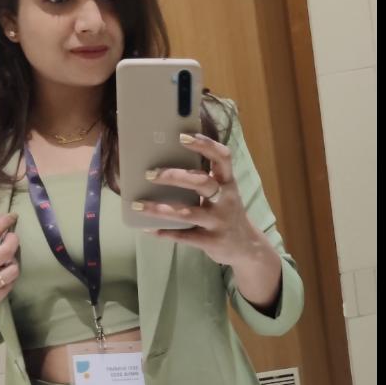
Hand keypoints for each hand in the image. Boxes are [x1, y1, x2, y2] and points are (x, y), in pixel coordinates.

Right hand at [0, 212, 19, 329]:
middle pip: (7, 252)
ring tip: (6, 262)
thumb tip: (0, 219)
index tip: (12, 217)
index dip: (4, 222)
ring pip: (13, 270)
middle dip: (13, 241)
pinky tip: (2, 275)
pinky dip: (8, 277)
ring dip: (13, 262)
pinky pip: (10, 285)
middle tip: (12, 239)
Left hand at [134, 133, 258, 266]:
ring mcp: (219, 221)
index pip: (222, 157)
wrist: (247, 248)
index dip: (204, 145)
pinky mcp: (212, 241)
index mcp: (227, 182)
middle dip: (175, 176)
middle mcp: (226, 199)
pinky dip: (165, 232)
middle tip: (149, 174)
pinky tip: (148, 228)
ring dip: (161, 209)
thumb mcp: (221, 193)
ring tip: (139, 205)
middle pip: (202, 182)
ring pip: (188, 212)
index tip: (182, 137)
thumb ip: (200, 180)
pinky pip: (185, 236)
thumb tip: (162, 166)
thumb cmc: (225, 212)